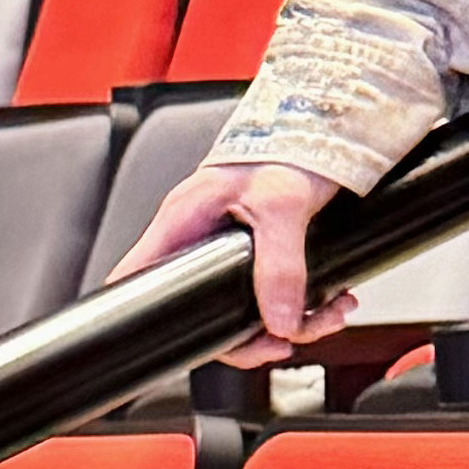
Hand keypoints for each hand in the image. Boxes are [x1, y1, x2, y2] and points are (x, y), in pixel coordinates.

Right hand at [118, 158, 348, 358]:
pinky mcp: (260, 251)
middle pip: (203, 312)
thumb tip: (281, 320)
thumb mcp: (282, 204)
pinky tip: (332, 300)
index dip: (146, 316)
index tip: (188, 344)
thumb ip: (280, 265)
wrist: (326, 124)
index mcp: (183, 221)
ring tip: (329, 314)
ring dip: (293, 322)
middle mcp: (200, 239)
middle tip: (286, 341)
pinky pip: (274, 294)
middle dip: (251, 336)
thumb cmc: (289, 144)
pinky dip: (307, 305)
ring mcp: (228, 248)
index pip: (137, 277)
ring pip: (246, 309)